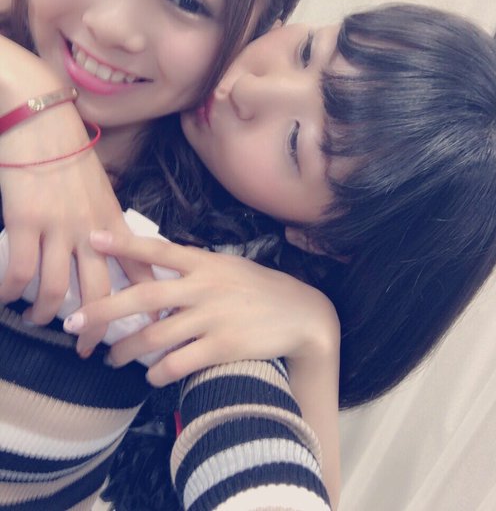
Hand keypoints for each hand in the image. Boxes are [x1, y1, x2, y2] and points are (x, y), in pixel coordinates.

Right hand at [0, 38, 140, 345]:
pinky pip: (18, 273)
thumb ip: (107, 222)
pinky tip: (7, 299)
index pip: (138, 267)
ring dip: (45, 313)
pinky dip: (11, 294)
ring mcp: (58, 227)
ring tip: (39, 319)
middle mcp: (91, 229)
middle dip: (95, 326)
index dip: (147, 299)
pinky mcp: (25, 222)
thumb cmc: (69, 153)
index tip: (153, 326)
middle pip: (99, 291)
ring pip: (55, 290)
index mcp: (112, 220)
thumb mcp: (100, 189)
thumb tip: (113, 250)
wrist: (41, 119)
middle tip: (86, 347)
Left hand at [66, 229, 339, 385]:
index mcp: (204, 263)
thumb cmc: (259, 289)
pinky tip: (150, 376)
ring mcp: (214, 317)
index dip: (124, 244)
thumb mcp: (227, 267)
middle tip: (74, 323)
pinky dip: (158, 372)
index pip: (158, 250)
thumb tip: (155, 270)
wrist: (301, 314)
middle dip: (104, 311)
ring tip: (111, 359)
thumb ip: (194, 267)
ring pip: (156, 336)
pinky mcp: (224, 346)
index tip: (93, 239)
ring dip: (126, 352)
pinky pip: (179, 363)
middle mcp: (205, 287)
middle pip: (145, 298)